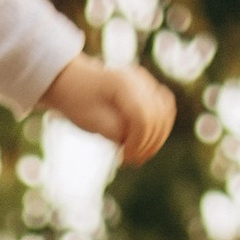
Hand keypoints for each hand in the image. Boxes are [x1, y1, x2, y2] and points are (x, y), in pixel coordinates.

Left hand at [44, 55, 176, 165]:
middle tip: (132, 161)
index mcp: (122, 83)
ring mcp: (146, 81)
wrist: (74, 82)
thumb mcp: (93, 121)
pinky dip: (159, 128)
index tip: (124, 158)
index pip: (142, 118)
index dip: (138, 143)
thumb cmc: (78, 102)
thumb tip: (139, 145)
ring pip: (166, 113)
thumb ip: (117, 133)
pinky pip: (165, 109)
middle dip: (148, 144)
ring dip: (157, 138)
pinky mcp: (149, 88)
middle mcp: (139, 79)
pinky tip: (146, 143)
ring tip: (140, 156)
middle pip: (157, 117)